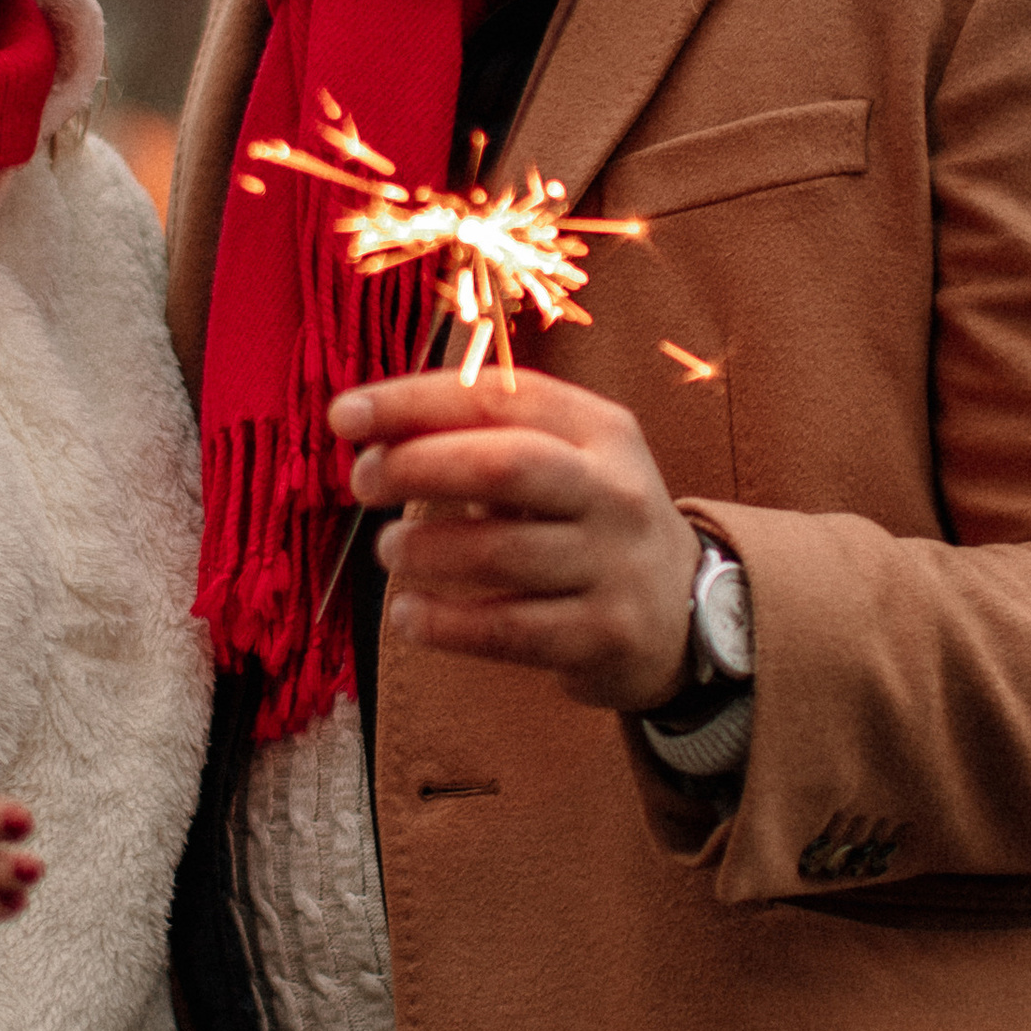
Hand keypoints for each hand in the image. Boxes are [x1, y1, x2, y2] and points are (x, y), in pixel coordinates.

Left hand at [332, 369, 697, 714]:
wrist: (686, 613)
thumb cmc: (590, 522)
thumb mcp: (565, 462)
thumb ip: (484, 440)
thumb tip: (372, 432)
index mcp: (600, 430)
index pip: (500, 396)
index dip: (415, 401)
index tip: (344, 414)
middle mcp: (613, 490)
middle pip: (505, 464)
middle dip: (418, 466)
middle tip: (363, 481)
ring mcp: (614, 564)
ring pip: (502, 551)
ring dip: (426, 548)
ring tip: (390, 549)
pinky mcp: (603, 634)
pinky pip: (508, 629)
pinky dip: (445, 623)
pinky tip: (409, 616)